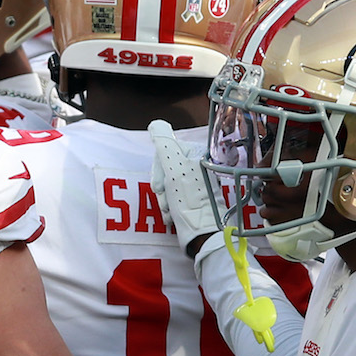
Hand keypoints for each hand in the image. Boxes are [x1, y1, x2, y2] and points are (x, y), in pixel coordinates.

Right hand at [148, 119, 216, 254]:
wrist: (200, 232)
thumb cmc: (189, 201)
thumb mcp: (174, 168)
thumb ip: (164, 143)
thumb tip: (155, 123)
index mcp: (196, 155)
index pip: (165, 151)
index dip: (158, 169)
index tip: (160, 184)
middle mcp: (196, 166)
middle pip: (163, 169)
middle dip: (161, 187)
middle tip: (167, 198)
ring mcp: (194, 183)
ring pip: (165, 185)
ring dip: (164, 199)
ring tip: (172, 209)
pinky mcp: (190, 199)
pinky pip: (170, 197)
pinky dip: (168, 207)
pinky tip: (173, 214)